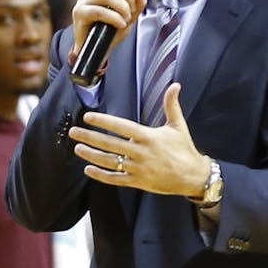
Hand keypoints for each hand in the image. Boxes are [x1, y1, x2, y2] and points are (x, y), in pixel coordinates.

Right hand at [69, 0, 145, 60]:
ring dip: (123, 8)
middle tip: (132, 11)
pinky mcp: (79, 13)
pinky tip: (120, 24)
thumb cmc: (111, 32)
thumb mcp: (129, 17)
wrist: (98, 52)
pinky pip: (100, 10)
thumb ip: (137, 4)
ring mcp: (84, 0)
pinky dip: (114, 18)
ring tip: (126, 20)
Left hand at [69, 84, 209, 195]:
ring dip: (91, 155)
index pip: (121, 127)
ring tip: (78, 148)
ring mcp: (138, 169)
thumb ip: (172, 105)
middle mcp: (141, 153)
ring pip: (109, 162)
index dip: (103, 121)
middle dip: (90, 137)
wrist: (193, 176)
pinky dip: (101, 175)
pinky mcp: (138, 181)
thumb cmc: (184, 150)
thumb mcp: (178, 126)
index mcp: (148, 137)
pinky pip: (115, 179)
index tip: (88, 117)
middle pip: (110, 144)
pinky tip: (89, 169)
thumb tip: (175, 85)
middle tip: (74, 132)